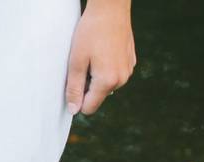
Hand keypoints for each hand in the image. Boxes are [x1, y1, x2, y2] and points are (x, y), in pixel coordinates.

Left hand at [65, 0, 135, 115]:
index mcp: (107, 82)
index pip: (89, 107)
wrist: (111, 8)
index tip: (72, 83)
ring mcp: (128, 70)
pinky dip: (107, 66)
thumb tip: (74, 110)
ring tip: (93, 55)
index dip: (77, 99)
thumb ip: (74, 88)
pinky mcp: (130, 61)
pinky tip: (103, 50)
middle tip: (82, 63)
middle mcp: (121, 79)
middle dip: (87, 85)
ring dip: (97, 76)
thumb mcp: (76, 61)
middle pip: (98, 96)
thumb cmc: (90, 32)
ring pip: (106, 85)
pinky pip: (115, 73)